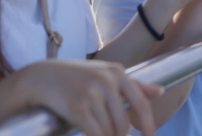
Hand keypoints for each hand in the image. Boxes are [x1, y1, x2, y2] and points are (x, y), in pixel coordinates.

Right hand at [20, 59, 162, 135]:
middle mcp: (107, 81)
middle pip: (124, 123)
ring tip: (99, 132)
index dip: (148, 125)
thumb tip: (160, 92)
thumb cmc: (76, 77)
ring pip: (110, 131)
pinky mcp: (78, 108)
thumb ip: (134, 84)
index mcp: (117, 72)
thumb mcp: (105, 74)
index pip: (141, 103)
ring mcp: (92, 94)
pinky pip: (96, 134)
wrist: (41, 77)